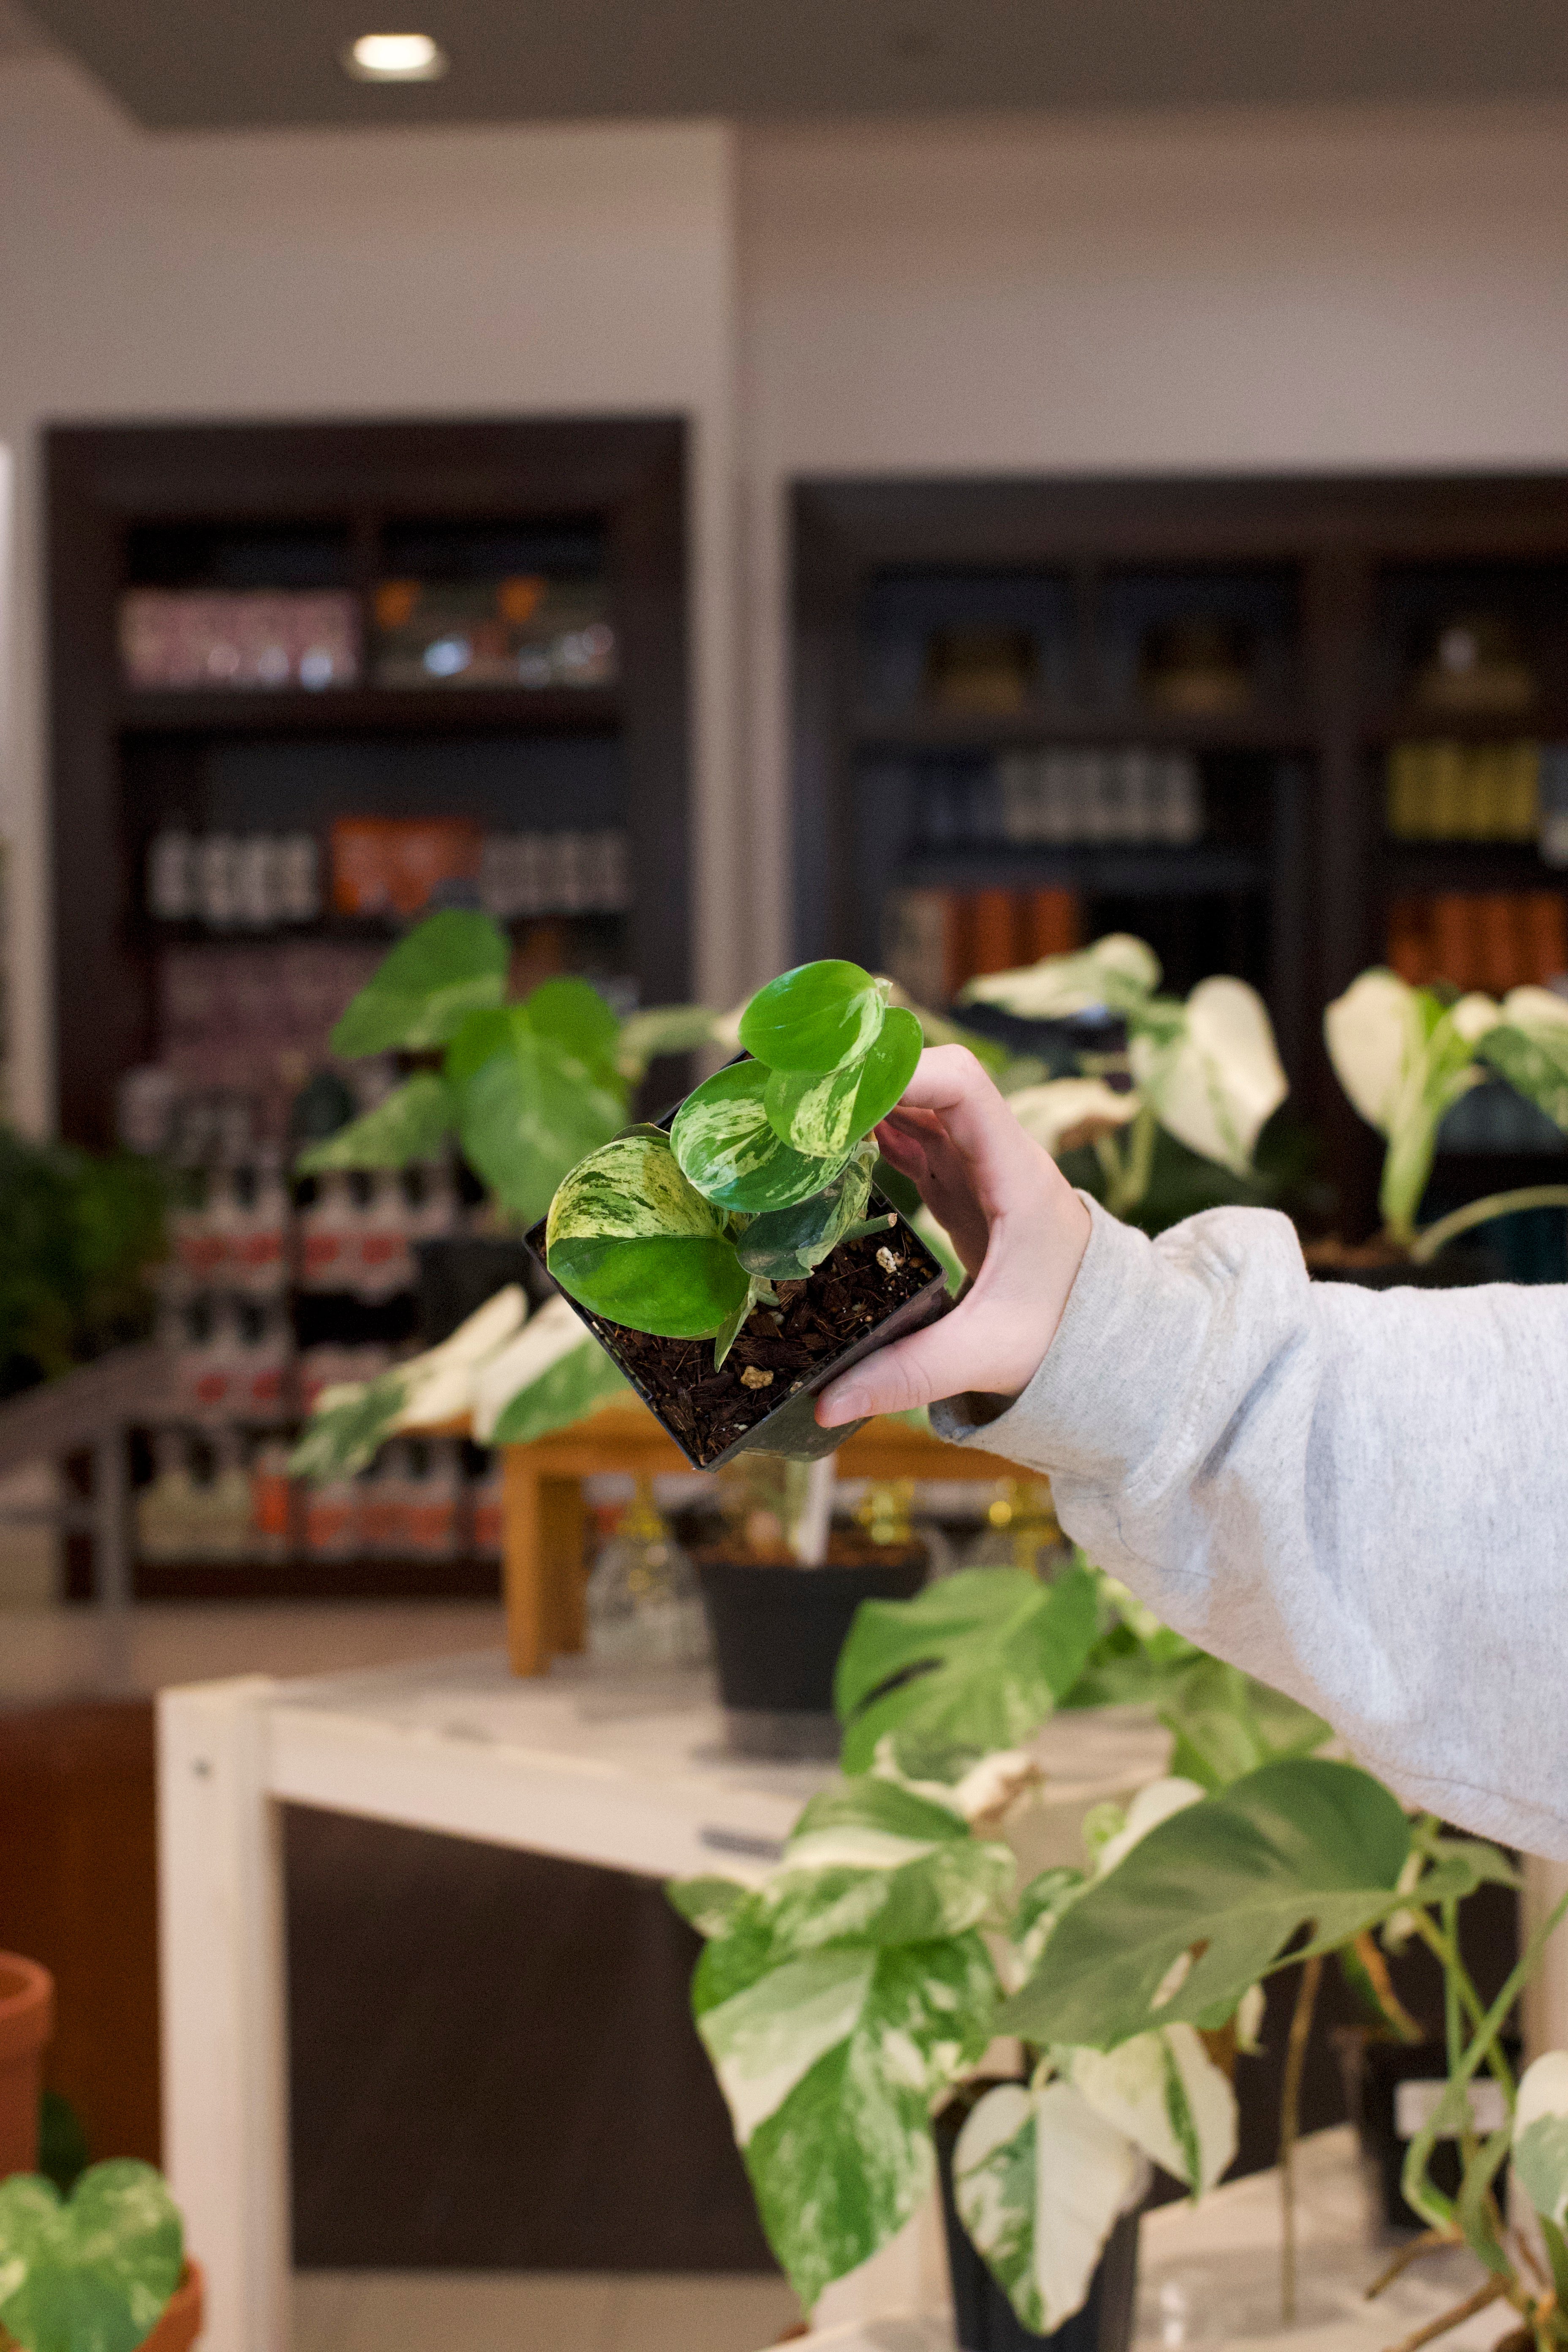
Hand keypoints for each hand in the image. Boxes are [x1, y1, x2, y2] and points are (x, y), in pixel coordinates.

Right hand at [816, 1046, 1090, 1425]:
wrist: (1106, 1337)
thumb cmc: (1063, 1338)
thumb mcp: (987, 1355)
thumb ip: (910, 1375)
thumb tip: (824, 1404)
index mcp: (1016, 1176)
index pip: (963, 1086)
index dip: (900, 1073)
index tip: (838, 1088)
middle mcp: (996, 1155)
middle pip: (929, 1081)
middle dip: (864, 1079)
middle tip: (795, 1096)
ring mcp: (977, 1166)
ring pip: (916, 1105)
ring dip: (862, 1102)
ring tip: (796, 1114)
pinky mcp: (960, 1185)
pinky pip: (912, 1137)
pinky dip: (870, 1130)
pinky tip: (828, 1142)